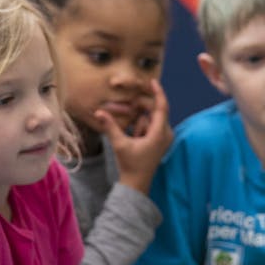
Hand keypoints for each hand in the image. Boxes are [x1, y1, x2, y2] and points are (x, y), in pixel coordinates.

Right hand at [95, 80, 172, 194]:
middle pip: (154, 111)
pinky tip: (133, 139)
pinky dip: (140, 127)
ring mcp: (164, 138)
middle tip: (125, 105)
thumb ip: (110, 126)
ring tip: (131, 136)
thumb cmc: (130, 165)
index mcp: (160, 134)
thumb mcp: (119, 144)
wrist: (137, 183)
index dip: (158, 92)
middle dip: (140, 107)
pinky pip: (149, 126)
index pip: (162, 107)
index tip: (153, 81)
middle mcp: (166, 134)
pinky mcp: (159, 141)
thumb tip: (99, 112)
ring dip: (138, 121)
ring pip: (150, 119)